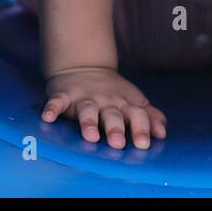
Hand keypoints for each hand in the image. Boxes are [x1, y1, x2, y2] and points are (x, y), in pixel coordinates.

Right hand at [42, 66, 167, 149]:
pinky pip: (58, 101)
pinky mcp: (65, 95)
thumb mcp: (134, 101)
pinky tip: (48, 117)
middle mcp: (106, 101)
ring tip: (90, 135)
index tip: (144, 144)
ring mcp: (85, 97)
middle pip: (112, 115)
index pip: (137, 115)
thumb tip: (163, 132)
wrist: (84, 67)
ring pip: (87, 110)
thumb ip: (149, 116)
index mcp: (125, 104)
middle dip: (115, 128)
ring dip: (88, 122)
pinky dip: (53, 108)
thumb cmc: (113, 93)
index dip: (141, 128)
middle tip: (117, 143)